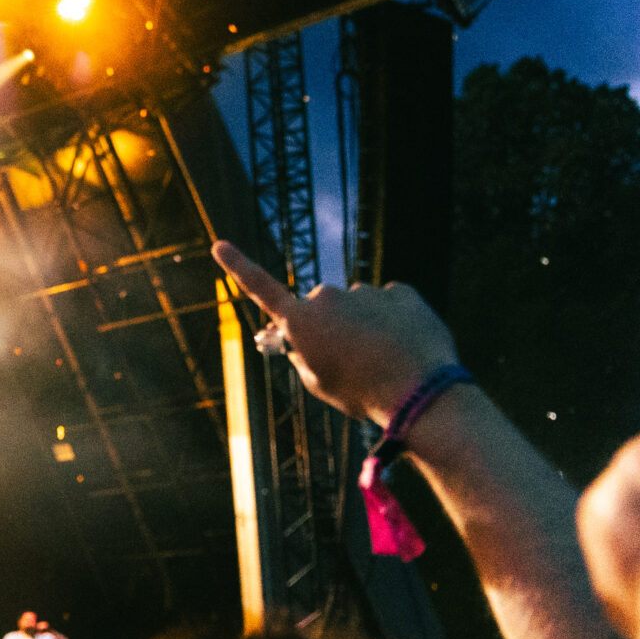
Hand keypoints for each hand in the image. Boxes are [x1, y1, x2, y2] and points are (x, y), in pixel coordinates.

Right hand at [212, 241, 458, 426]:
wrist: (420, 393)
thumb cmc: (362, 394)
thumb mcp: (320, 383)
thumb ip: (303, 355)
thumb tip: (301, 340)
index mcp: (300, 321)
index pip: (260, 287)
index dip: (238, 266)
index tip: (219, 244)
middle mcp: (326, 297)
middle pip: (322, 305)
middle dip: (330, 322)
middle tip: (349, 357)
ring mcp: (365, 291)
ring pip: (359, 304)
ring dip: (365, 322)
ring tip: (384, 357)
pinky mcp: (400, 292)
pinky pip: (391, 303)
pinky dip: (395, 319)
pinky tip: (405, 345)